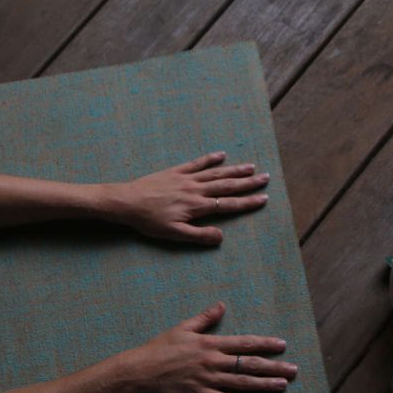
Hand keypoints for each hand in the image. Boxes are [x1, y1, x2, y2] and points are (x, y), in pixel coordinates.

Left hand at [102, 152, 269, 244]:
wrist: (127, 202)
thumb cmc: (149, 221)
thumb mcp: (174, 234)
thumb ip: (199, 236)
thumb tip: (221, 237)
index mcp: (197, 206)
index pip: (228, 205)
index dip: (247, 202)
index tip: (263, 198)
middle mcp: (195, 190)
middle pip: (227, 185)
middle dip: (247, 183)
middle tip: (265, 177)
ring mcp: (186, 178)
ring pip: (215, 173)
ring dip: (234, 169)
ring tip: (251, 166)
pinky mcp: (175, 172)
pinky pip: (196, 163)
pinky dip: (210, 159)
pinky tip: (221, 155)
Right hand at [116, 302, 296, 392]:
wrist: (140, 370)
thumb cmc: (160, 348)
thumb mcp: (183, 328)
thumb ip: (205, 318)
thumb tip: (222, 305)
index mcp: (210, 344)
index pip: (244, 343)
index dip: (265, 344)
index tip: (282, 345)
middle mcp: (212, 361)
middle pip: (249, 364)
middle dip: (274, 367)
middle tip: (294, 370)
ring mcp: (207, 379)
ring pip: (242, 382)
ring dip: (264, 384)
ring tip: (283, 385)